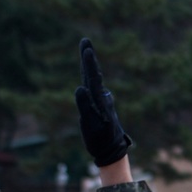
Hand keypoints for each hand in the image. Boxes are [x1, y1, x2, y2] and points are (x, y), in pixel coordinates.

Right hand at [75, 38, 132, 166]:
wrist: (112, 150)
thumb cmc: (100, 140)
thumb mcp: (90, 125)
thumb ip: (85, 106)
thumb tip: (79, 88)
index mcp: (100, 100)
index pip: (93, 78)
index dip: (89, 63)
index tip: (87, 48)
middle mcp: (102, 97)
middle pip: (93, 74)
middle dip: (88, 58)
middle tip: (85, 41)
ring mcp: (102, 100)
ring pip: (93, 79)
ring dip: (89, 65)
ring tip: (86, 51)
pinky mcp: (99, 104)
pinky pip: (93, 87)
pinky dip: (89, 76)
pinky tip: (87, 72)